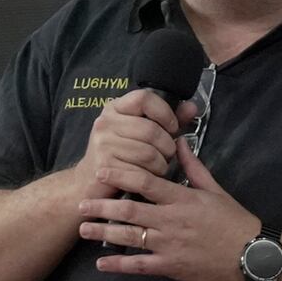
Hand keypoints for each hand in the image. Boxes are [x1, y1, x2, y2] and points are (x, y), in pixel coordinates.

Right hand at [70, 90, 200, 198]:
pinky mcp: (105, 166)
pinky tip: (148, 177)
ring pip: (149, 152)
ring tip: (158, 167)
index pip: (144, 98)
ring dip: (161, 164)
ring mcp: (103, 143)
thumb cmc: (121, 155)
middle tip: (167, 155)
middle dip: (167, 146)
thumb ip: (168, 119)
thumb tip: (192, 107)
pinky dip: (151, 177)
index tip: (172, 127)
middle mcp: (105, 122)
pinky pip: (141, 171)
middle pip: (151, 130)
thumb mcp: (142, 133)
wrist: (89, 183)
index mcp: (115, 108)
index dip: (165, 112)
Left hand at [78, 136, 260, 280]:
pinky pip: (139, 266)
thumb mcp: (215, 189)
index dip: (121, 176)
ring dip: (103, 233)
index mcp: (182, 199)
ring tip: (84, 230)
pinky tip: (101, 264)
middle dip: (102, 207)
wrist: (250, 253)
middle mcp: (171, 221)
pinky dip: (119, 265)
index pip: (146, 184)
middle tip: (80, 204)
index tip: (101, 172)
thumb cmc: (233, 219)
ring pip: (130, 237)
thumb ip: (193, 167)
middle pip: (129, 211)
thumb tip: (179, 141)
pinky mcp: (170, 267)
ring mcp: (169, 245)